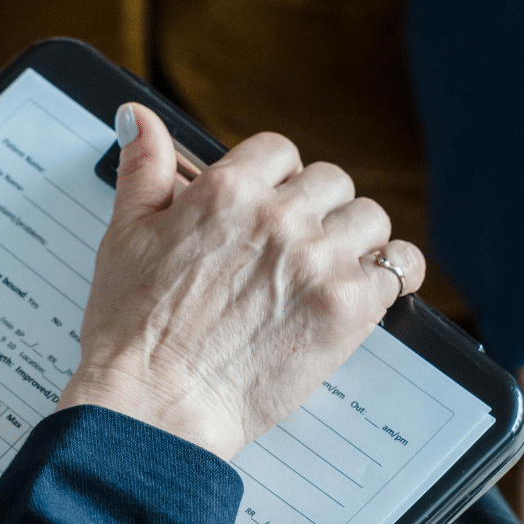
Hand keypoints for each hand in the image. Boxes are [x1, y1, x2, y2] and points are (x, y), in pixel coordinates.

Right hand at [59, 104, 425, 458]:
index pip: (279, 151)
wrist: (154, 403)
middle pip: (330, 182)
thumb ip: (143, 168)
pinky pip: (399, 267)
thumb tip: (139, 119)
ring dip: (355, 238)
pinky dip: (393, 274)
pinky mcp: (346, 308)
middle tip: (296, 245)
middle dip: (315, 208)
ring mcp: (316, 261)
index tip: (273, 203)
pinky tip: (373, 287)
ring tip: (333, 267)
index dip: (277, 178)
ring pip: (369, 218)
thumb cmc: (133, 331)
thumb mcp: (125, 234)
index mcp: (226, 191)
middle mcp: (277, 217)